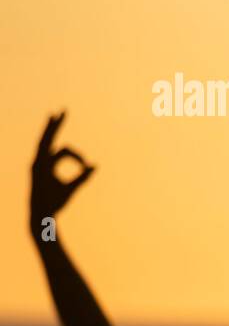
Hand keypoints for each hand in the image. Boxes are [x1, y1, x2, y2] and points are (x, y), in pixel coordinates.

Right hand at [30, 111, 93, 232]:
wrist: (43, 215)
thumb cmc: (56, 202)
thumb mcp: (72, 188)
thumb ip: (83, 176)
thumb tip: (95, 166)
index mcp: (48, 164)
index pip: (63, 149)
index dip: (78, 157)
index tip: (87, 166)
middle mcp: (40, 162)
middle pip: (48, 139)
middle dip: (55, 125)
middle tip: (62, 111)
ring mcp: (36, 165)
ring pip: (44, 142)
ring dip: (50, 129)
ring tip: (56, 115)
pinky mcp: (37, 170)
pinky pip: (46, 154)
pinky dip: (54, 150)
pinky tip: (58, 137)